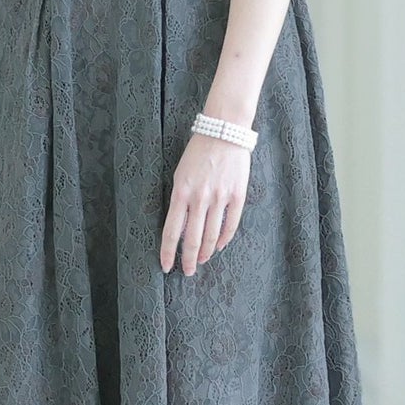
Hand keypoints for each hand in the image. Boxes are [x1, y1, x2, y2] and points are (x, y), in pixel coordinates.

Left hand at [159, 132, 250, 275]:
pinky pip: (230, 224)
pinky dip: (224, 239)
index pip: (171, 231)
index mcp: (181, 193)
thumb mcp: (180, 175)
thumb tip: (181, 228)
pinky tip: (219, 245)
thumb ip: (180, 201)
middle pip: (192, 239)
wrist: (223, 132)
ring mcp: (220, 198)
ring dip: (206, 252)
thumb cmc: (198, 153)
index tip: (166, 266)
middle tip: (187, 271)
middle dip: (188, 259)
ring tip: (202, 260)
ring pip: (211, 236)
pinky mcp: (237, 196)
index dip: (168, 252)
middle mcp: (200, 198)